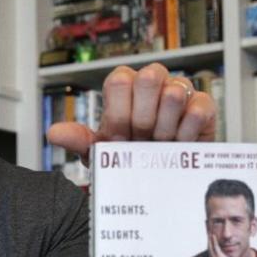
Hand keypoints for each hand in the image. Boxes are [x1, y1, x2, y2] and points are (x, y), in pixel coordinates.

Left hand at [46, 64, 216, 160]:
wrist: (161, 178)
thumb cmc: (130, 158)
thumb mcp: (101, 153)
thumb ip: (79, 140)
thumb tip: (53, 133)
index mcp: (123, 88)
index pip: (119, 81)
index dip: (121, 114)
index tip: (122, 136)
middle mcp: (151, 83)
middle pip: (148, 78)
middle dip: (144, 119)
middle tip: (143, 140)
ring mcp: (178, 90)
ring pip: (174, 93)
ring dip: (166, 128)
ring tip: (162, 145)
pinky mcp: (203, 105)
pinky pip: (198, 108)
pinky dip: (187, 132)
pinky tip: (180, 145)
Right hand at [208, 234, 240, 256]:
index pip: (211, 251)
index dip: (210, 244)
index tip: (210, 238)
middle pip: (209, 248)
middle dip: (208, 240)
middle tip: (208, 233)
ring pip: (210, 246)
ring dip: (210, 239)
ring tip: (210, 232)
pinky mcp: (219, 256)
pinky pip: (215, 246)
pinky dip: (213, 240)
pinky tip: (213, 235)